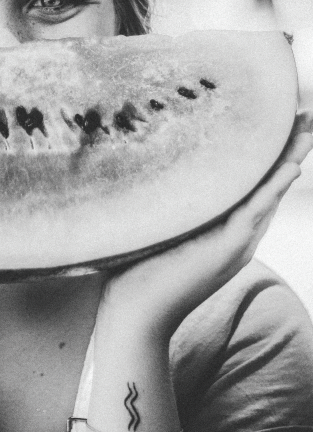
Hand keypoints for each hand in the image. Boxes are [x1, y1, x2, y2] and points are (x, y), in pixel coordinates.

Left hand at [99, 112, 312, 342]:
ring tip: (307, 131)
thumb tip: (151, 165)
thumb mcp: (159, 228)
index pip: (252, 186)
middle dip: (288, 151)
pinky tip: (290, 167)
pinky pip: (255, 212)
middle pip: (269, 185)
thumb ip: (169, 204)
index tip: (279, 122)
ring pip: (269, 195)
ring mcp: (236, 244)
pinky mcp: (227, 250)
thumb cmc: (136, 273)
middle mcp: (238, 236)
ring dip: (289, 162)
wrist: (135, 316)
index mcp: (224, 230)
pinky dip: (273, 189)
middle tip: (306, 115)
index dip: (268, 156)